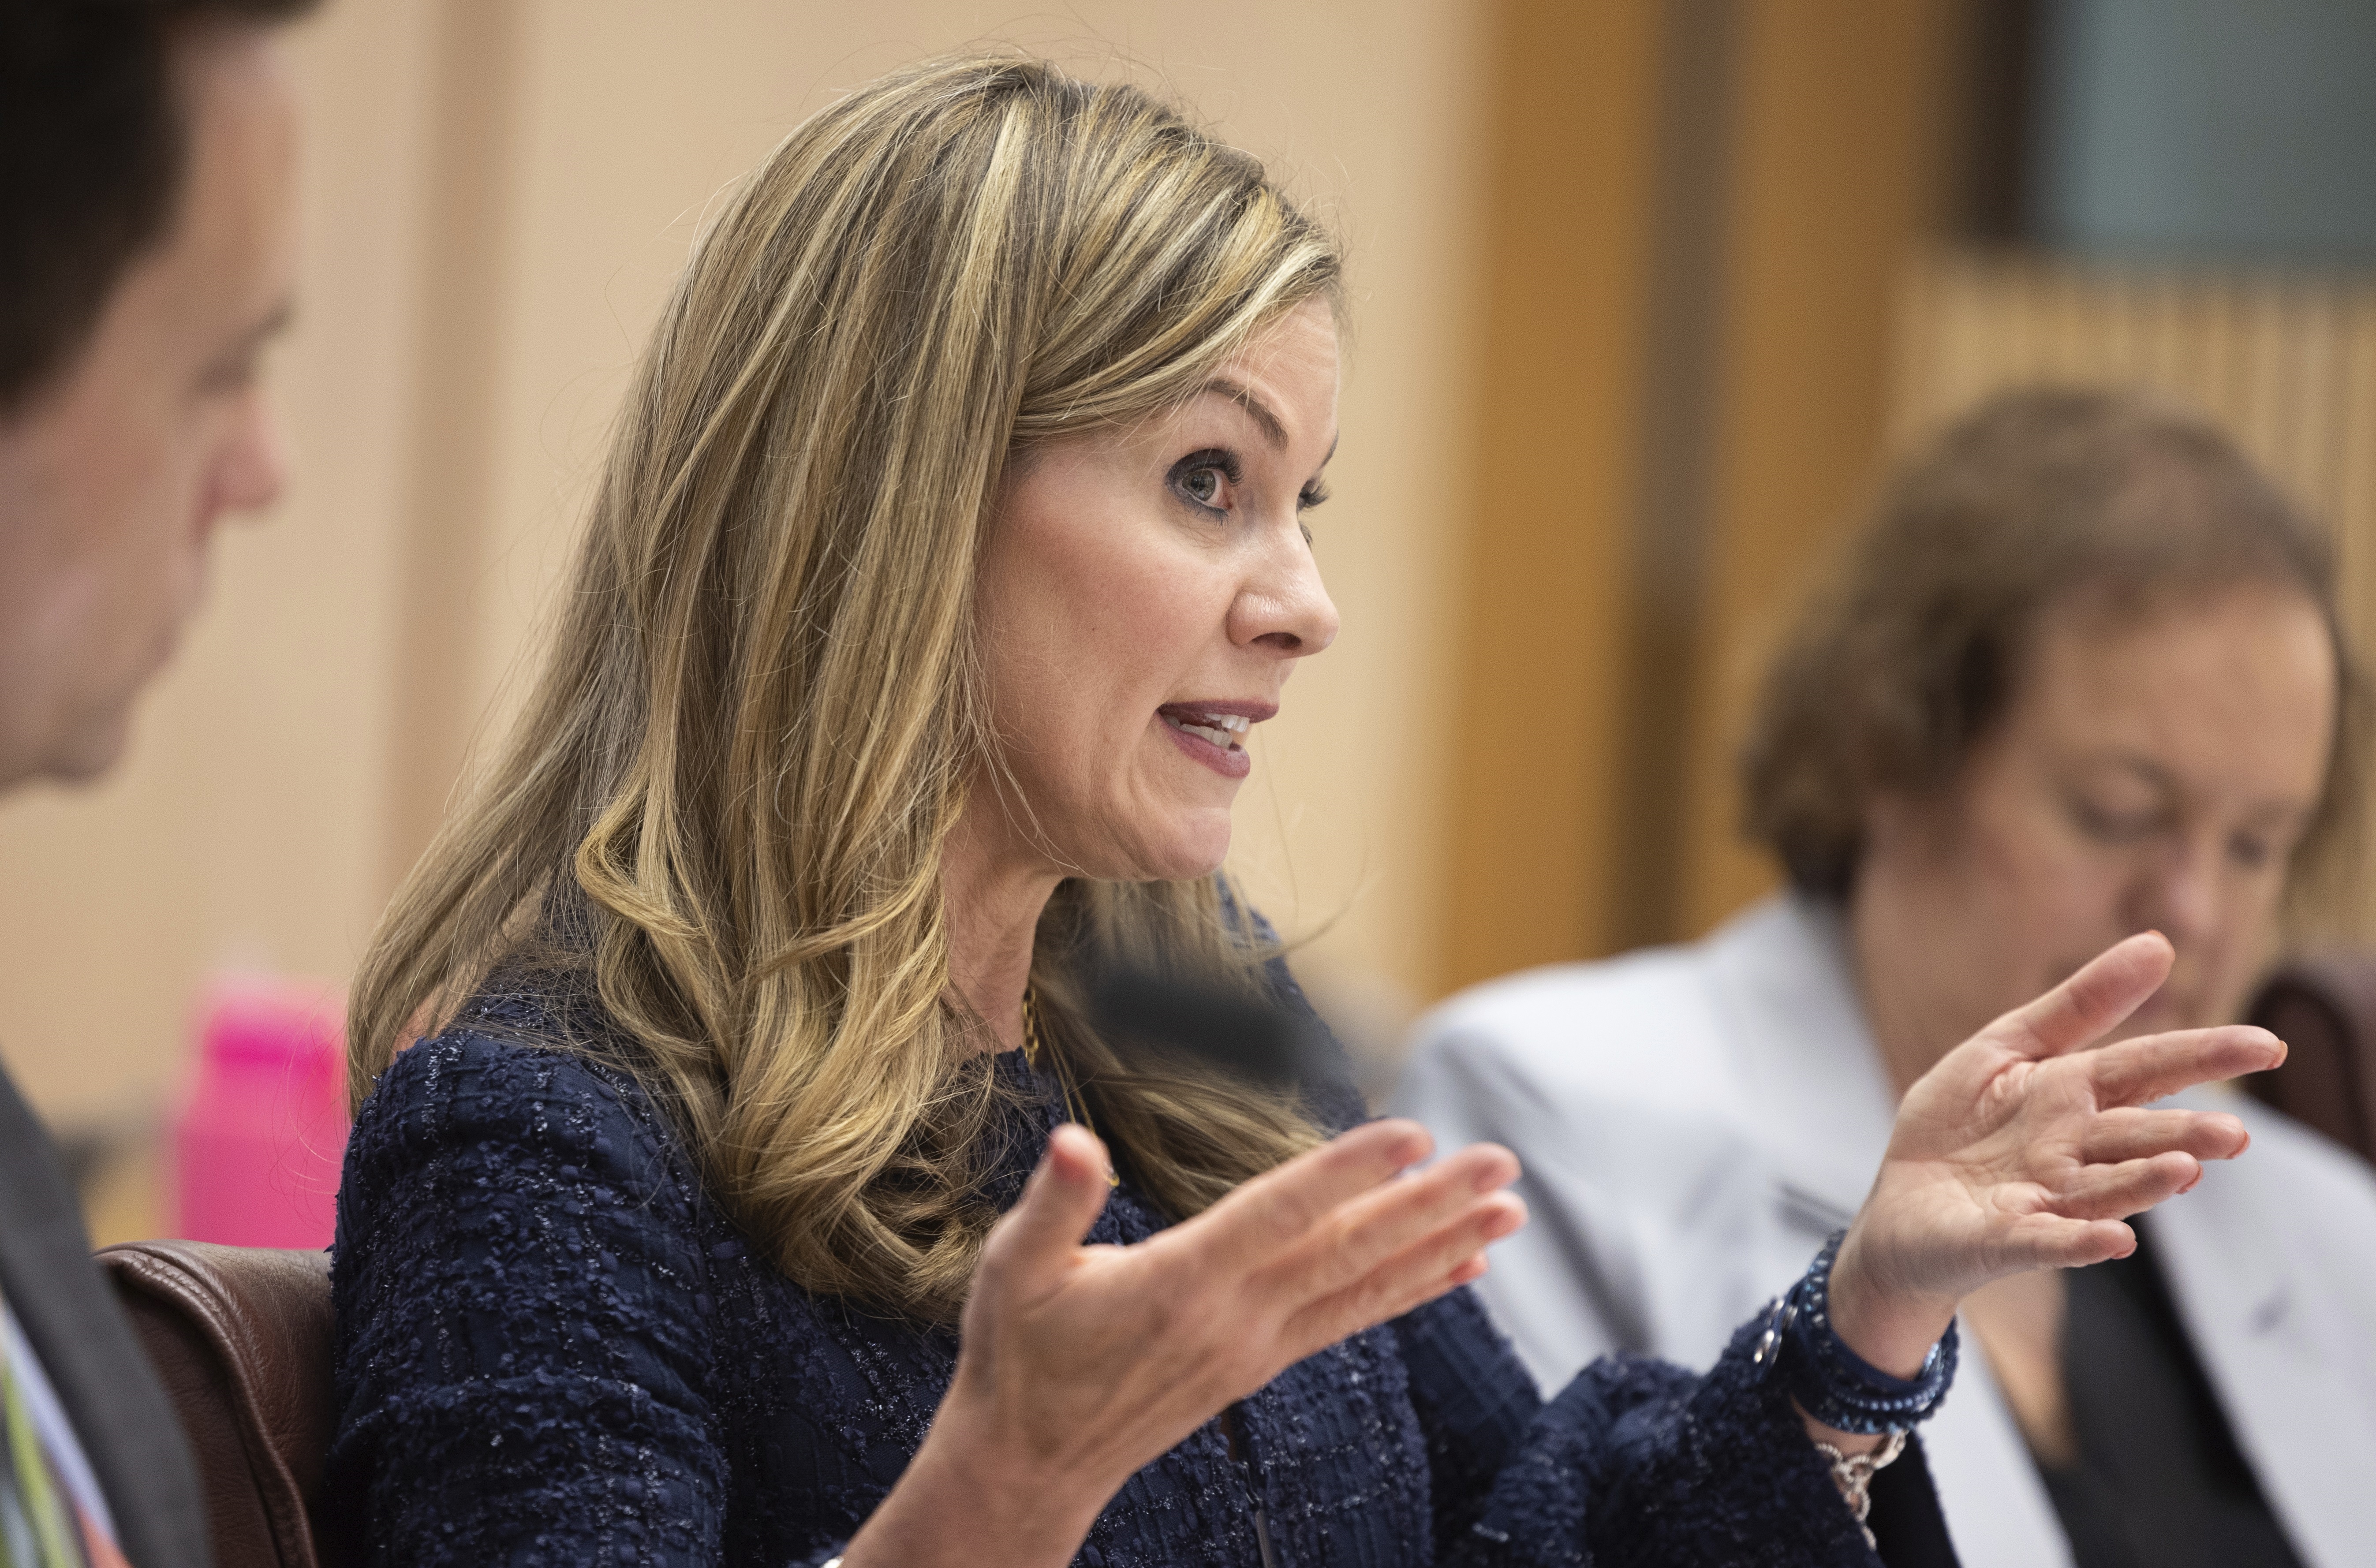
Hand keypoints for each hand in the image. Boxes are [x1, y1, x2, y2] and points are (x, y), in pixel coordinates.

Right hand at [841, 1119, 1524, 1567]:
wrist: (1031, 1462)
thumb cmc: (1020, 1354)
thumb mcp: (1015, 1269)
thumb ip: (1054, 1202)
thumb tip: (1072, 1141)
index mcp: (1180, 1281)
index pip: (1278, 1214)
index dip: (1345, 1172)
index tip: (1411, 1134)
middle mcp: (1234, 1317)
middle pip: (1348, 1250)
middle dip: (1429, 1204)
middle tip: (1501, 1163)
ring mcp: (1257, 1345)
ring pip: (1365, 1286)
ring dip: (1440, 1245)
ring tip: (1509, 1211)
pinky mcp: (1263, 1362)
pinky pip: (1352, 1318)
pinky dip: (1410, 1290)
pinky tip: (1459, 1267)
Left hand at [1827, 931, 2283, 1379]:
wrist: (1899, 1207)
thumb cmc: (1957, 1123)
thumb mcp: (2006, 1047)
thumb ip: (2079, 1005)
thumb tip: (2159, 943)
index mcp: (2074, 1095)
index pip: (2148, 1068)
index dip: (2205, 1055)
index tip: (2270, 1046)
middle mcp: (2073, 1151)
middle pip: (2137, 1134)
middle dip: (2185, 1133)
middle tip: (2234, 1132)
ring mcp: (2044, 1198)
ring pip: (2104, 1189)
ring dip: (2144, 1181)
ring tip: (2185, 1168)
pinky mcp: (2005, 1239)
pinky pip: (2047, 1241)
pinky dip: (2079, 1241)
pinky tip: (2116, 1241)